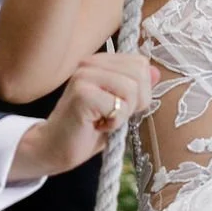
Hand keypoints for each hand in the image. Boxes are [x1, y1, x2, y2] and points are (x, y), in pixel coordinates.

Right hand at [8, 51, 159, 180]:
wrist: (54, 148)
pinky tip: (98, 126)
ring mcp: (84, 77)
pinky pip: (118, 106)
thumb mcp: (118, 106)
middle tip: (113, 116)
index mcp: (99, 62)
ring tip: (104, 120)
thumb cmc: (86, 129)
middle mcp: (90, 63)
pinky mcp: (82, 94)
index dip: (141, 90)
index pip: (140, 64)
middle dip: (135, 103)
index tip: (120, 106)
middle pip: (140, 74)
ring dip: (123, 114)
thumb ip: (135, 88)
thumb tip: (156, 73)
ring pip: (131, 89)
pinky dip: (115, 123)